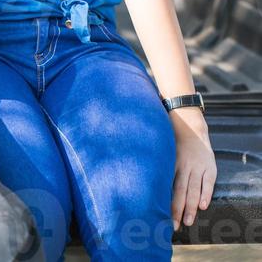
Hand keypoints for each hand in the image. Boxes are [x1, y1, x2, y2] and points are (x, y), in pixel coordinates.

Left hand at [170, 108, 216, 230]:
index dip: (165, 203)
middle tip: (174, 226)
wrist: (190, 126)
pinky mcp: (210, 167)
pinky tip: (203, 206)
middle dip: (178, 210)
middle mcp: (184, 166)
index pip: (167, 186)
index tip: (161, 217)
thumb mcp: (163, 152)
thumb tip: (142, 183)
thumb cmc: (172, 143)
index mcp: (171, 163)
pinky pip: (208, 182)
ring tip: (188, 221)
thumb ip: (158, 167)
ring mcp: (198, 166)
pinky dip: (206, 193)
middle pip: (180, 191)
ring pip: (194, 189)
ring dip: (191, 207)